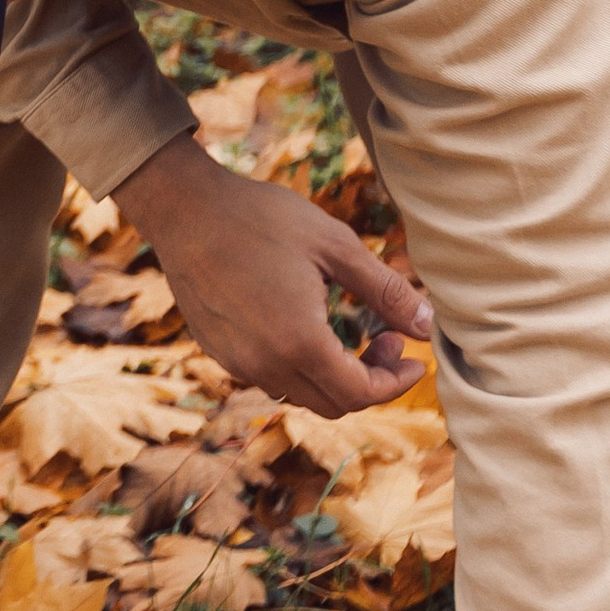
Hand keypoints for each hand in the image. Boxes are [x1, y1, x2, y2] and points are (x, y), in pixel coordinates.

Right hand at [112, 134, 427, 416]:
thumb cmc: (260, 217)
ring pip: (300, 394)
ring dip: (333, 375)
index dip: (395, 383)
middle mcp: (265, 364)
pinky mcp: (217, 350)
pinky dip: (299, 365)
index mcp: (299, 342)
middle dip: (370, 380)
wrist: (183, 206)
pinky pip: (269, 376)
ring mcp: (236, 361)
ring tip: (345, 328)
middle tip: (384, 338)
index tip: (412, 357)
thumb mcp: (335, 245)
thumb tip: (427, 326)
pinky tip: (302, 322)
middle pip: (333, 404)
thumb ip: (386, 290)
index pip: (361, 393)